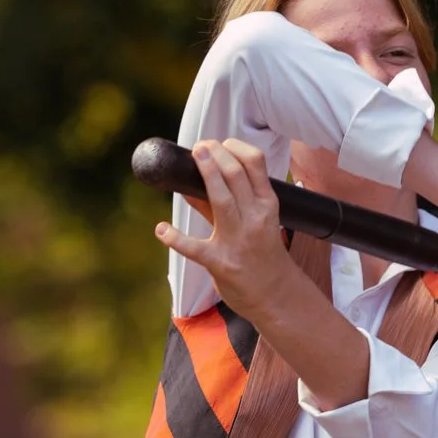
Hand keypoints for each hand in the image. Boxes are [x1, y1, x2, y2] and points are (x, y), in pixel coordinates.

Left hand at [155, 139, 302, 319]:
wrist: (275, 294)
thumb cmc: (263, 254)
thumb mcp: (255, 221)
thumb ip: (223, 203)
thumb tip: (189, 183)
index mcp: (266, 204)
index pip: (255, 163)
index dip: (235, 147)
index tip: (220, 144)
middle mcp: (255, 218)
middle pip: (236, 175)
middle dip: (216, 154)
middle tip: (201, 146)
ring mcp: (238, 240)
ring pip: (221, 200)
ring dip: (206, 174)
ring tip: (194, 157)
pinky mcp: (221, 263)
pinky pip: (194, 247)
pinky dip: (175, 238)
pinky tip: (161, 229)